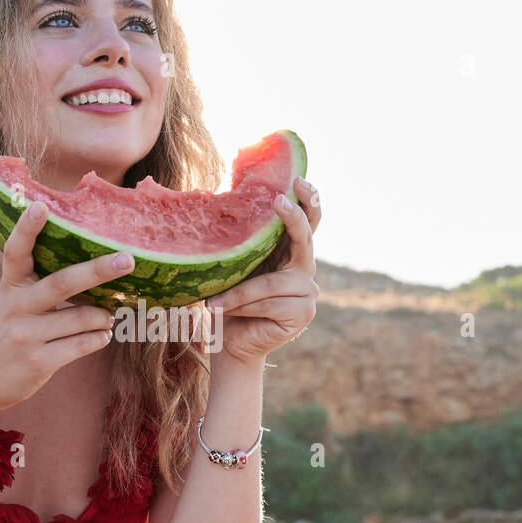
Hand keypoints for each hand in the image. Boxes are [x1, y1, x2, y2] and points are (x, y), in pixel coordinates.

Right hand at [0, 201, 135, 416]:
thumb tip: (85, 276)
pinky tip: (101, 337)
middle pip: (62, 282)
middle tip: (128, 260)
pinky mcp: (38, 363)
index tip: (40, 206)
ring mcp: (26, 337)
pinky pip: (82, 345)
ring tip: (109, 317)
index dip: (26, 229)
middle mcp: (15, 309)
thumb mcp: (3, 306)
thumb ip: (31, 289)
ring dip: (104, 317)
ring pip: (82, 318)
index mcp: (7, 289)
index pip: (14, 253)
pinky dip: (98, 339)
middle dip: (98, 270)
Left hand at [203, 178, 320, 366]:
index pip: (307, 220)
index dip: (306, 200)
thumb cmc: (228, 300)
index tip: (296, 180)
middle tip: (279, 201)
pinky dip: (244, 307)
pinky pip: (269, 303)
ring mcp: (308, 292)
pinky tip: (225, 311)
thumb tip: (227, 198)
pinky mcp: (303, 314)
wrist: (229, 341)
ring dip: (240, 293)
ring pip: (274, 282)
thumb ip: (243, 241)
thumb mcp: (235, 265)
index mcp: (289, 251)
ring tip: (213, 303)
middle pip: (305, 238)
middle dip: (293, 218)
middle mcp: (304, 268)